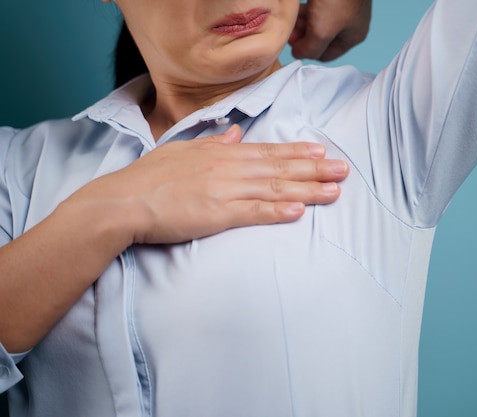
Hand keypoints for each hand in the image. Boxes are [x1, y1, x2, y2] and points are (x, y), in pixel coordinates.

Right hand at [68, 124, 348, 244]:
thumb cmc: (150, 178)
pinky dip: (276, 211)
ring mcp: (225, 191)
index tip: (322, 151)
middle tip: (344, 170)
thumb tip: (237, 134)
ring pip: (274, 189)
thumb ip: (213, 143)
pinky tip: (298, 211)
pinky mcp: (217, 215)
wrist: (124, 201)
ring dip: (307, 190)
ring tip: (334, 191)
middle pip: (279, 169)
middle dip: (314, 170)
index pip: (268, 152)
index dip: (297, 152)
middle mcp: (229, 169)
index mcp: (222, 154)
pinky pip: (253, 213)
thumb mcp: (182, 151)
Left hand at [289, 0, 371, 60]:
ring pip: (315, 22)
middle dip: (302, 35)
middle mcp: (349, 23)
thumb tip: (299, 54)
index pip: (326, 55)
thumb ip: (310, 49)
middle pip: (319, 38)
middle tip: (289, 30)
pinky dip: (303, 10)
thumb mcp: (322, 31)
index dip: (307, 51)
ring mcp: (341, 7)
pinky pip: (314, 8)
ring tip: (290, 18)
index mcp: (353, 36)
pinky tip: (294, 8)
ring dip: (301, 23)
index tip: (293, 43)